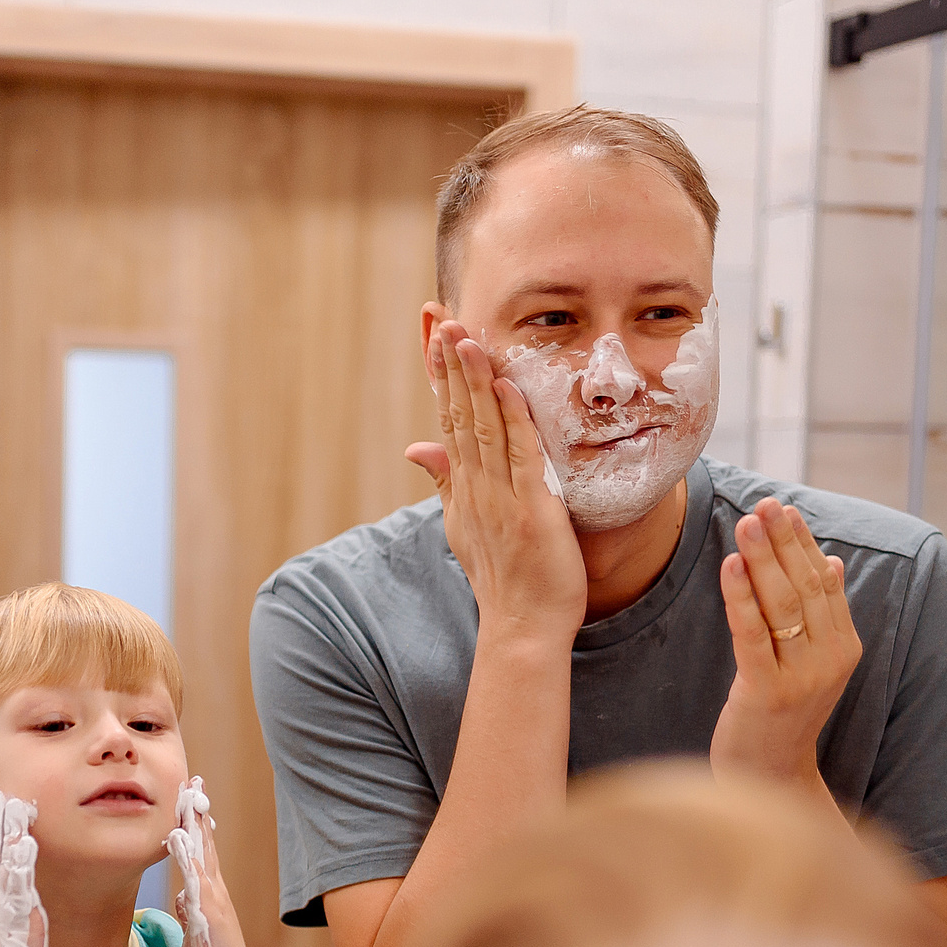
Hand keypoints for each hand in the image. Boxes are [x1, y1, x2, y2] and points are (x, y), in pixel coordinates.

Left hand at [167, 777, 253, 946]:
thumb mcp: (196, 930)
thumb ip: (191, 910)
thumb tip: (184, 895)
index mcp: (209, 893)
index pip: (202, 851)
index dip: (195, 823)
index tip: (189, 796)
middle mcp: (215, 891)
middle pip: (206, 844)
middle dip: (199, 812)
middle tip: (193, 780)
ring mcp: (214, 900)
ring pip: (202, 855)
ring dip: (196, 825)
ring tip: (188, 798)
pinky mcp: (209, 914)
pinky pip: (195, 879)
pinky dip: (188, 857)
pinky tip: (178, 837)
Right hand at [405, 321, 586, 646]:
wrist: (522, 628)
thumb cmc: (504, 581)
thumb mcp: (465, 526)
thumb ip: (445, 482)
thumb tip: (416, 447)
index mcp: (463, 489)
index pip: (447, 419)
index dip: (441, 376)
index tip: (434, 334)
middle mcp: (475, 488)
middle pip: (459, 415)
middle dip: (449, 365)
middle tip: (441, 318)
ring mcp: (500, 498)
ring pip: (484, 427)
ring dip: (475, 380)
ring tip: (465, 336)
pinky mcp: (530, 510)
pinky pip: (520, 456)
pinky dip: (513, 420)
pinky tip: (507, 386)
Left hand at [712, 498, 863, 780]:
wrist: (771, 781)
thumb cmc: (782, 717)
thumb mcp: (811, 665)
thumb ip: (822, 615)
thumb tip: (832, 560)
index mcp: (845, 648)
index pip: (825, 582)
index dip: (803, 543)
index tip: (783, 507)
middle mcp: (830, 660)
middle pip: (805, 587)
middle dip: (782, 542)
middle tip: (764, 504)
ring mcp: (802, 678)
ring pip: (782, 605)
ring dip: (763, 559)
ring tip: (746, 522)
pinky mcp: (767, 692)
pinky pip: (753, 634)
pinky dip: (741, 597)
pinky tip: (729, 566)